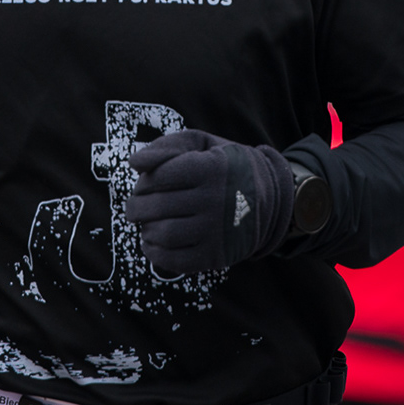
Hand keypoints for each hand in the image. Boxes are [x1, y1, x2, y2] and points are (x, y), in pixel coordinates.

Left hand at [124, 129, 294, 274]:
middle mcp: (215, 200)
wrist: (270, 198)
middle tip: (134, 208)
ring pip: (163, 234)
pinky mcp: (216, 256)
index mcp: (211, 168)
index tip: (144, 184)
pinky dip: (154, 253)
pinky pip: (175, 261)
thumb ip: (166, 146)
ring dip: (145, 229)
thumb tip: (134, 162)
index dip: (143, 181)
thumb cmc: (224, 166)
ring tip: (146, 224)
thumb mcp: (201, 143)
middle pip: (157, 206)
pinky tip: (152, 242)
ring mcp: (217, 230)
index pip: (159, 176)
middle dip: (136, 207)